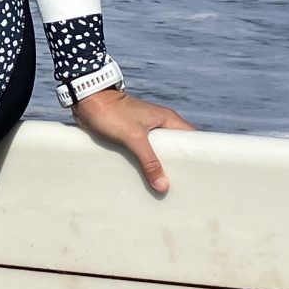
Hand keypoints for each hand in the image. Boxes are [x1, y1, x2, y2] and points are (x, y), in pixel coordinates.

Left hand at [70, 87, 195, 193]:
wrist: (88, 101)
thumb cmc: (113, 113)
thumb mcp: (134, 138)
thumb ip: (149, 161)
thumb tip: (163, 185)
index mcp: (168, 120)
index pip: (193, 139)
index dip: (197, 156)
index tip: (200, 176)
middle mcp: (161, 124)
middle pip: (176, 149)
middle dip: (178, 166)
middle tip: (182, 187)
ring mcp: (147, 130)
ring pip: (160, 152)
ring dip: (160, 166)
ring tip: (164, 187)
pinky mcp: (134, 135)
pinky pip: (145, 153)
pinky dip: (147, 164)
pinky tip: (146, 178)